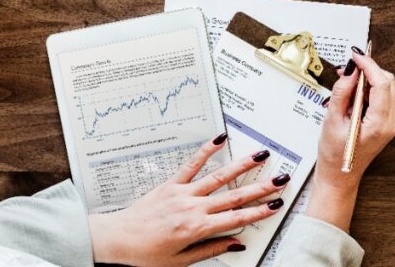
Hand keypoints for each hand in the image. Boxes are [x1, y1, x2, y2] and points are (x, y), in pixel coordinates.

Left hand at [88, 136, 287, 265]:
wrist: (114, 241)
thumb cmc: (144, 255)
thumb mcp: (180, 261)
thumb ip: (211, 250)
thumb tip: (236, 243)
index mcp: (196, 228)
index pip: (236, 219)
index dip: (258, 211)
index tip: (274, 205)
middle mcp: (192, 208)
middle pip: (234, 196)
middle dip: (260, 188)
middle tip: (280, 180)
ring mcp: (182, 193)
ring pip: (218, 177)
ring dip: (242, 166)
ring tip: (260, 157)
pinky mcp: (170, 184)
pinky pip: (191, 165)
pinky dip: (206, 151)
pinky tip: (219, 140)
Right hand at [306, 50, 394, 231]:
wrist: (339, 177)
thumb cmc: (333, 155)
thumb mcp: (332, 121)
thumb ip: (342, 93)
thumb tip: (351, 70)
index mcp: (379, 124)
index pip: (381, 84)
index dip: (369, 65)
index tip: (355, 55)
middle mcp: (390, 123)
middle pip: (387, 83)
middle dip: (369, 70)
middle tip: (348, 66)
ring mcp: (390, 124)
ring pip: (385, 89)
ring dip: (368, 79)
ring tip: (346, 80)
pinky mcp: (385, 123)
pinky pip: (381, 98)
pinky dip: (368, 90)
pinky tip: (352, 93)